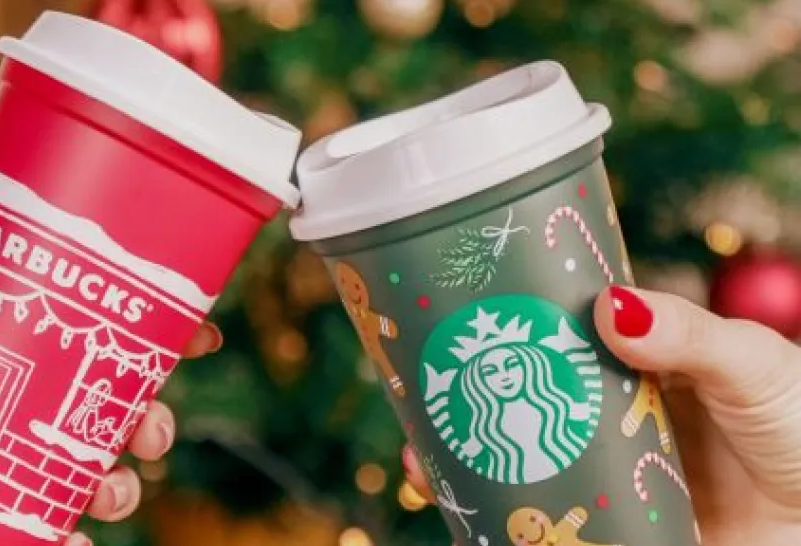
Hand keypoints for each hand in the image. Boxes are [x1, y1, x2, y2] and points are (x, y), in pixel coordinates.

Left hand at [0, 129, 222, 545]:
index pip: (80, 323)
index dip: (143, 320)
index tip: (189, 316)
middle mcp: (4, 401)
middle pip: (104, 396)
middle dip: (150, 404)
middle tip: (157, 413)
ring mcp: (1, 464)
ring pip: (96, 464)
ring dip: (127, 474)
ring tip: (117, 482)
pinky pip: (58, 529)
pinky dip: (81, 536)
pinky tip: (75, 534)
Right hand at [403, 286, 800, 544]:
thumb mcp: (754, 366)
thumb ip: (692, 335)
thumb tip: (608, 305)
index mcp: (640, 365)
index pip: (559, 337)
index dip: (507, 330)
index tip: (456, 322)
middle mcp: (612, 416)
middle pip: (522, 402)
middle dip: (465, 401)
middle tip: (421, 396)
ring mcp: (607, 474)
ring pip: (520, 462)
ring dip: (465, 460)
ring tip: (420, 460)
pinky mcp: (608, 527)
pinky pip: (543, 521)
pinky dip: (495, 516)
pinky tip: (459, 508)